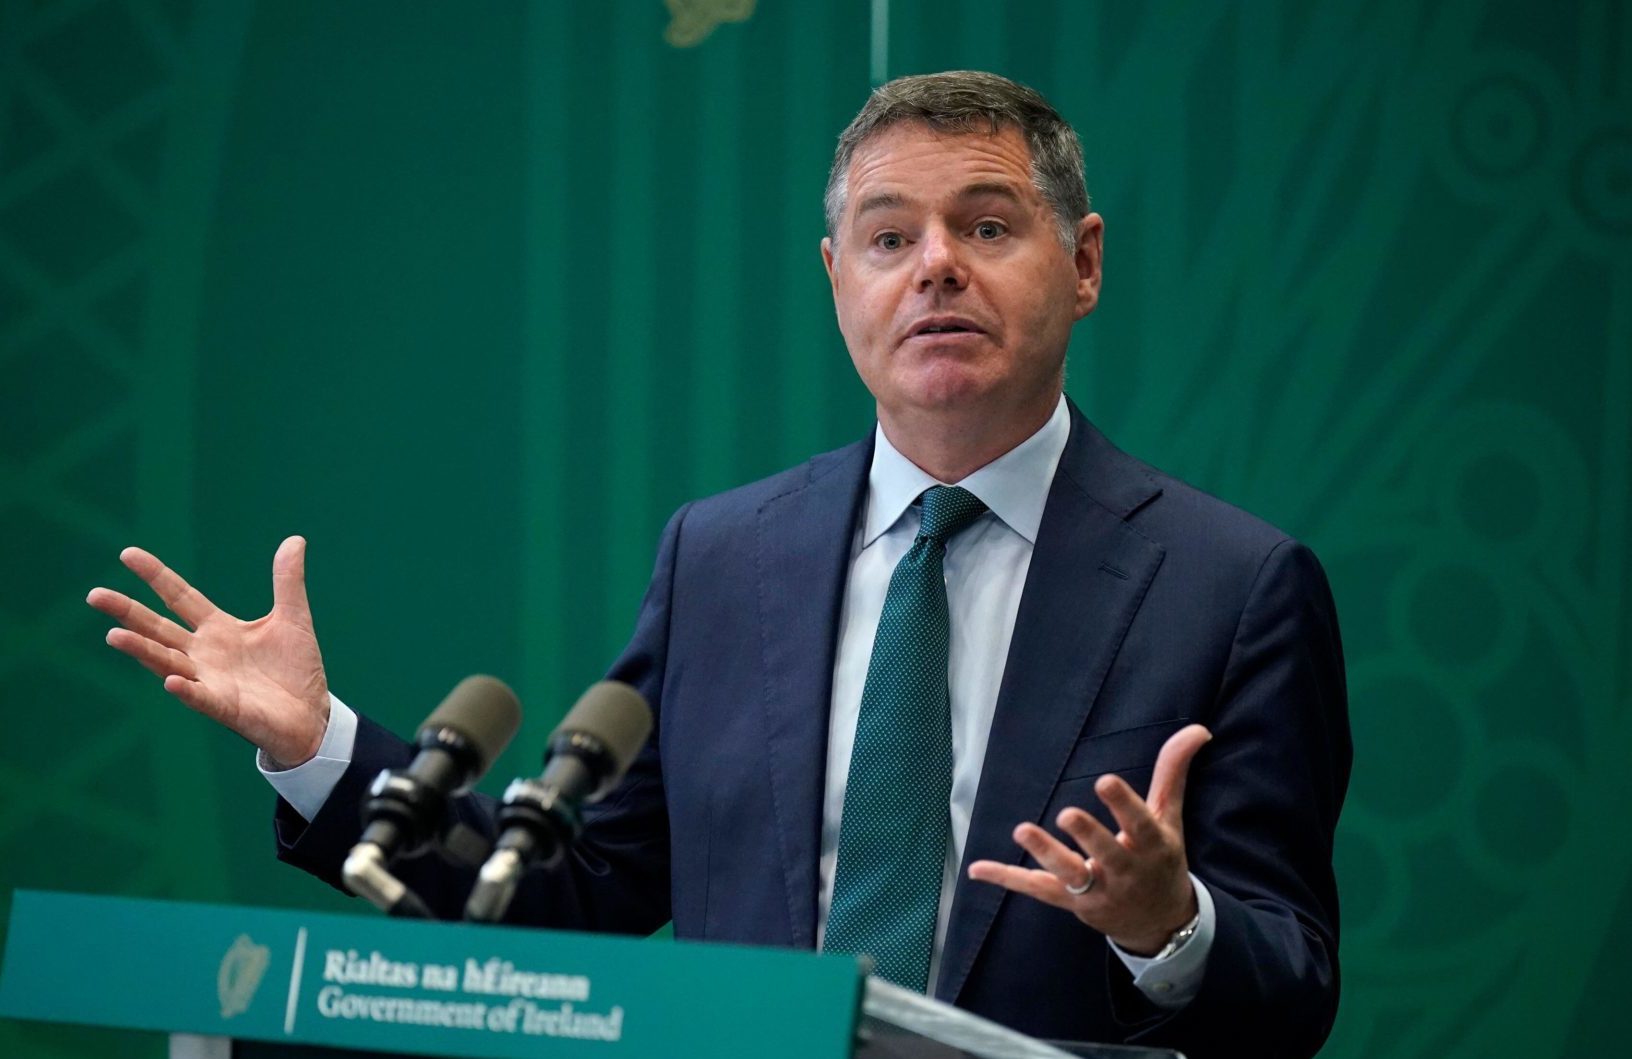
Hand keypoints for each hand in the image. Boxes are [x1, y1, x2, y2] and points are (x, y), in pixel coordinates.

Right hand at [87, 536, 331, 766]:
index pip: (180, 597)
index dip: (156, 576)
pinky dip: (186, 690)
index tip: (128, 553)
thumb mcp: (293, 617)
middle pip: (159, 629)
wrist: (312, 715)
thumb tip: (295, 539)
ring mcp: (211, 681)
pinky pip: (201, 698)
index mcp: (218, 630)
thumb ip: (287, 581)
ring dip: (142, 651)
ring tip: (114, 636)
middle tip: (95, 595)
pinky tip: (171, 681)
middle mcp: (205, 654)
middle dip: (128, 613)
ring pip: (168, 662)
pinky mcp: (226, 708)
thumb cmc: (296, 668)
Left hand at [967, 724, 1211, 954]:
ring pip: (1069, 875)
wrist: (1162, 923)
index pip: (1139, 825)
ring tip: (1023, 829)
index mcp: (1152, 847)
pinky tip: (978, 869)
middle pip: (1105, 854)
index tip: (1105, 781)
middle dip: (1088, 836)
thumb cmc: (1161, 859)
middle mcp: (1125, 872)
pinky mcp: (1071, 903)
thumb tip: (1197, 729)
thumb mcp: (1170, 818)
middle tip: (1067, 814)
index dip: (1123, 805)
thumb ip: (1172, 772)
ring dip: (1045, 854)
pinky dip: (1007, 879)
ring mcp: (1097, 890)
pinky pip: (1037, 890)